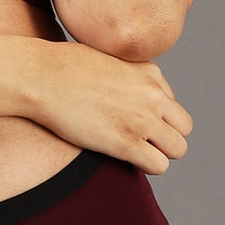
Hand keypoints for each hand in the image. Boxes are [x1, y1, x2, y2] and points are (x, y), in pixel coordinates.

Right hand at [31, 38, 191, 173]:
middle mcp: (153, 95)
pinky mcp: (126, 142)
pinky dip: (146, 167)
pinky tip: (126, 159)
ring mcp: (142, 119)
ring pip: (177, 149)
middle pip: (184, 127)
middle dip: (165, 138)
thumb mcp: (105, 58)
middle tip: (139, 141)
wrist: (40, 77)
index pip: (172, 104)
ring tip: (133, 152)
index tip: (131, 120)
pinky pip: (159, 165)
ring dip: (159, 154)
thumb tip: (120, 90)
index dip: (155, 117)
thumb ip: (123, 75)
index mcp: (150, 72)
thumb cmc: (60, 68)